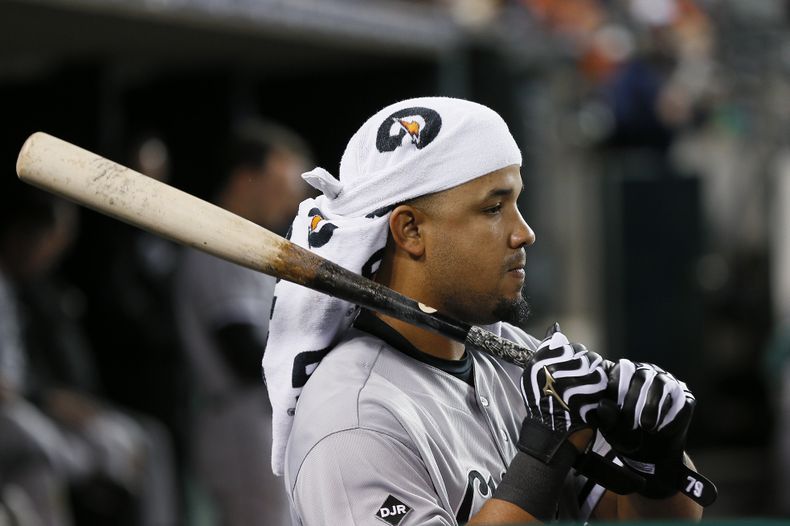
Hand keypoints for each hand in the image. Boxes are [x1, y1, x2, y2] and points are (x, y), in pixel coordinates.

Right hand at [518, 325, 608, 460]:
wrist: (552, 431)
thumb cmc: (540, 402)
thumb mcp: (534, 372)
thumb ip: (546, 347)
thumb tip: (555, 326)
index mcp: (543, 358)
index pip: (563, 343)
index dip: (566, 356)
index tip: (564, 370)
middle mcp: (561, 363)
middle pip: (580, 351)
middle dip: (580, 362)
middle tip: (575, 380)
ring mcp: (579, 374)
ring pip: (593, 360)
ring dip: (591, 372)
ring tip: (583, 387)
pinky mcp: (595, 387)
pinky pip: (601, 375)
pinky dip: (598, 384)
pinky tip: (590, 394)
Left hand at [594, 359, 694, 498]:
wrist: (651, 455)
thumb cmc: (625, 434)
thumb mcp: (611, 429)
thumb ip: (606, 417)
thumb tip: (604, 404)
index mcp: (624, 374)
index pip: (620, 368)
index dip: (615, 387)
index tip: (609, 407)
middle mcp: (647, 373)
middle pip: (642, 374)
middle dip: (633, 400)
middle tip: (629, 424)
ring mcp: (668, 383)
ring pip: (662, 383)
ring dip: (652, 406)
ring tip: (646, 426)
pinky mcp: (686, 398)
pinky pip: (681, 401)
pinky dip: (670, 417)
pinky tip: (661, 430)